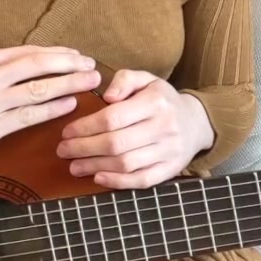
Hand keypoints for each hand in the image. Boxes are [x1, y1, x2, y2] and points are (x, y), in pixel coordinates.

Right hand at [0, 46, 100, 157]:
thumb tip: (15, 57)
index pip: (28, 53)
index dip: (56, 53)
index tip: (75, 53)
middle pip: (39, 68)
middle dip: (70, 65)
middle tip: (93, 64)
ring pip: (38, 92)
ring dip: (68, 85)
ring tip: (90, 82)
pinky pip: (25, 118)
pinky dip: (50, 110)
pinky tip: (67, 105)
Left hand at [56, 69, 214, 188]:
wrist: (196, 122)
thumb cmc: (162, 100)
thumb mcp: (146, 79)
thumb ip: (124, 80)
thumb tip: (106, 96)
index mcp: (155, 102)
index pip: (113, 118)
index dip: (86, 127)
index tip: (67, 132)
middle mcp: (164, 127)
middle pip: (116, 143)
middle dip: (84, 148)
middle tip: (63, 150)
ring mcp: (169, 151)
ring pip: (126, 163)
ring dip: (95, 166)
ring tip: (74, 166)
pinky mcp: (171, 169)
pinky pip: (142, 180)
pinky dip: (118, 182)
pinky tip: (98, 178)